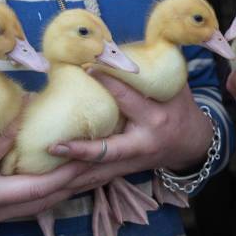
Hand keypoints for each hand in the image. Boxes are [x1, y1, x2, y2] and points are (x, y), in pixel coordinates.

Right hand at [0, 96, 91, 235]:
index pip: (4, 143)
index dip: (26, 120)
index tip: (42, 101)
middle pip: (37, 187)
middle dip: (69, 170)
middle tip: (94, 151)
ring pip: (38, 206)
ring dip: (67, 188)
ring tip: (94, 172)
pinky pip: (27, 213)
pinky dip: (48, 198)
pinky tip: (67, 188)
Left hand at [48, 73, 213, 191]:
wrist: (192, 144)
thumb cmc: (180, 109)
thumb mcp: (175, 88)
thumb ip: (151, 70)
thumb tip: (119, 47)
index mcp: (155, 119)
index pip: (128, 99)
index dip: (108, 83)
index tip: (86, 68)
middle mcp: (141, 144)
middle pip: (108, 151)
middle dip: (81, 151)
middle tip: (54, 146)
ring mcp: (131, 163)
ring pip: (97, 173)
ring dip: (70, 176)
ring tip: (42, 176)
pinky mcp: (123, 172)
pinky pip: (94, 180)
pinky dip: (73, 184)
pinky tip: (51, 188)